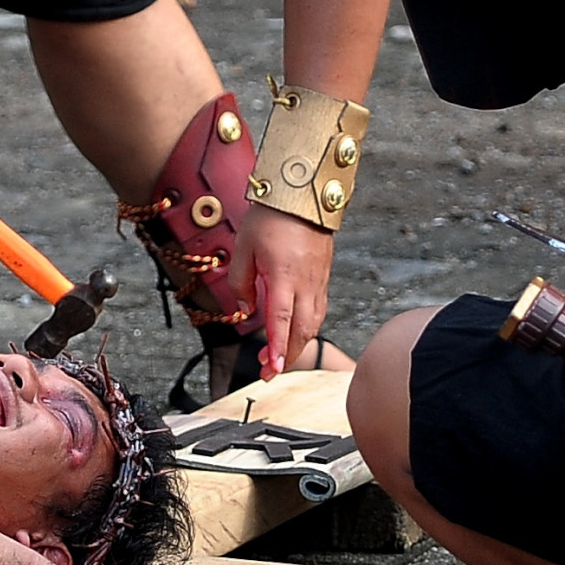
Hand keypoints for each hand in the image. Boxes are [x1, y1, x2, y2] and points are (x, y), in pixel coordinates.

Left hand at [238, 202, 337, 379]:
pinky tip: (295, 330)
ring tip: (279, 355)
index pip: (281, 321)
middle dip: (286, 355)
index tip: (273, 369)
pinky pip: (318, 309)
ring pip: (313, 322)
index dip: (277, 348)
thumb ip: (242, 281)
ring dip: (297, 343)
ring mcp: (318, 280)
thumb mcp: (244, 248)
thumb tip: (245, 307)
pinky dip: (307, 326)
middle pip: (301, 329)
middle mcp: (306, 283)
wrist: (301, 194)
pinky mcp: (323, 276)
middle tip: (269, 370)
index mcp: (284, 277)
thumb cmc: (270, 218)